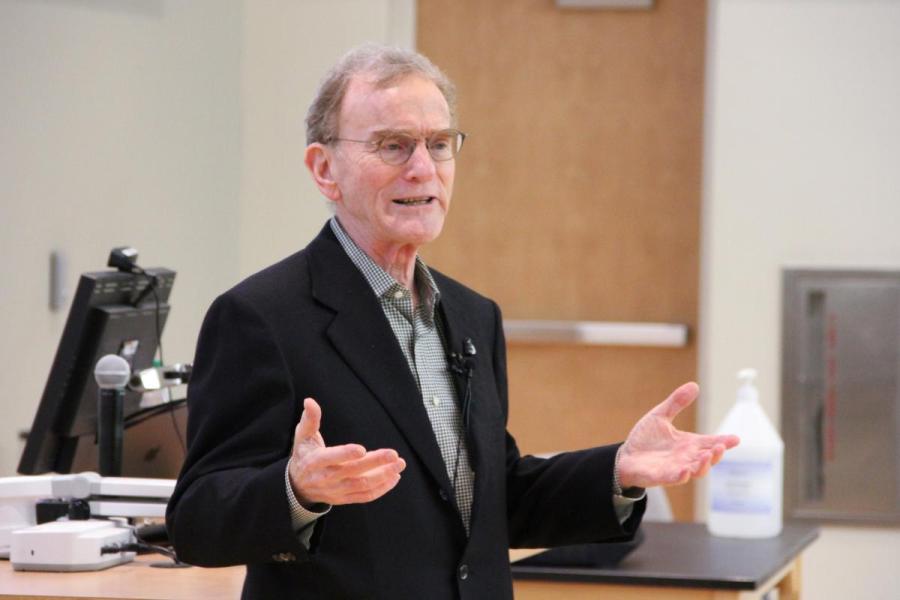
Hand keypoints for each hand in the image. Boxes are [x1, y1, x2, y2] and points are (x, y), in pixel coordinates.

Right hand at [288, 397, 406, 505]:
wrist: (298, 486)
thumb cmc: (304, 455)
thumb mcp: (302, 437)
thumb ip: (309, 419)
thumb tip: (309, 401)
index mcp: (315, 461)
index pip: (331, 458)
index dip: (346, 454)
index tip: (362, 449)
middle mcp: (326, 478)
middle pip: (353, 471)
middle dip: (375, 463)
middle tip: (394, 454)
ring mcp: (336, 490)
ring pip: (362, 485)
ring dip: (383, 476)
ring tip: (399, 464)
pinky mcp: (344, 498)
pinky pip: (365, 496)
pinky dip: (381, 489)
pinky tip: (394, 477)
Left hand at [616, 382, 738, 488]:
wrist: (626, 456)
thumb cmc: (646, 439)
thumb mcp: (660, 416)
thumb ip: (676, 403)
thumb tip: (694, 385)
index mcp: (688, 444)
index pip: (709, 442)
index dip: (724, 441)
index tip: (735, 439)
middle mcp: (686, 458)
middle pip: (707, 459)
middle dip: (716, 454)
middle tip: (720, 446)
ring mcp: (675, 469)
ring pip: (695, 471)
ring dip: (702, 465)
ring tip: (706, 455)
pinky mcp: (661, 476)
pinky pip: (674, 479)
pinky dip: (681, 476)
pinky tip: (685, 471)